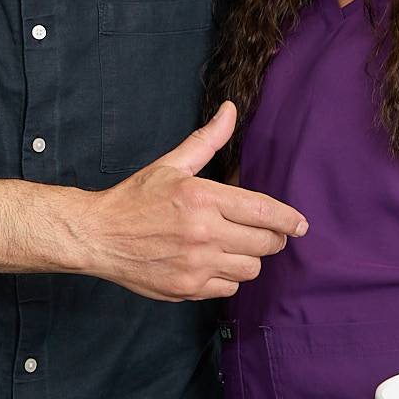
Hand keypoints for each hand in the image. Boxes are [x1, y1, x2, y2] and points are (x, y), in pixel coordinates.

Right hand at [70, 102, 307, 301]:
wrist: (98, 235)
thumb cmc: (135, 198)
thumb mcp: (172, 165)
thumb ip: (207, 141)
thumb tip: (230, 110)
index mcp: (203, 198)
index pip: (264, 212)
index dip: (289, 219)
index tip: (300, 224)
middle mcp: (204, 233)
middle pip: (266, 243)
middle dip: (272, 237)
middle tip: (263, 232)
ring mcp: (196, 264)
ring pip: (251, 268)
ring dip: (248, 257)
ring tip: (232, 246)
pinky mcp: (188, 289)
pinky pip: (228, 288)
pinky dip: (227, 276)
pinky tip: (212, 262)